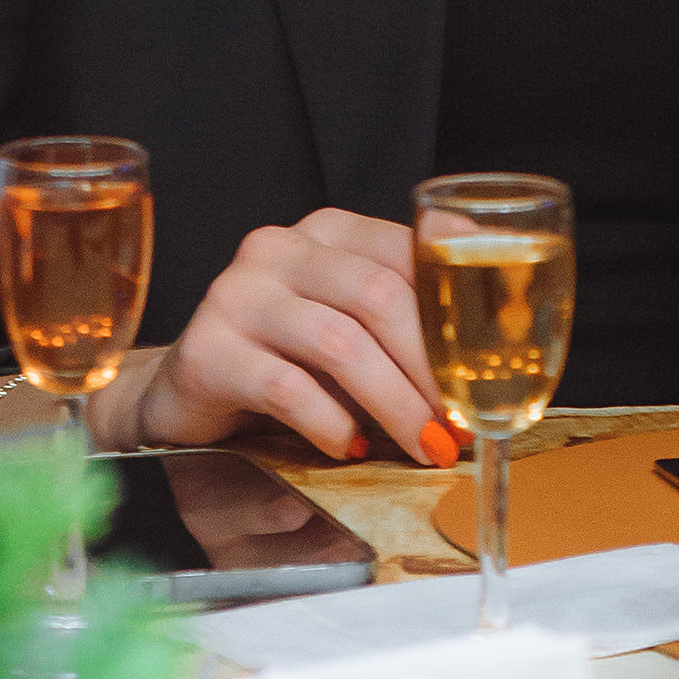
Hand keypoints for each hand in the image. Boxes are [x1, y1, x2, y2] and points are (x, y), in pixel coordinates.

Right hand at [92, 207, 456, 467]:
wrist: (189, 390)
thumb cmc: (285, 359)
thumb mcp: (347, 329)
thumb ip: (401, 324)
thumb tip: (489, 357)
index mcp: (326, 231)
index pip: (405, 251)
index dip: (454, 311)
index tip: (489, 363)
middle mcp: (279, 249)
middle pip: (378, 296)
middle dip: (430, 368)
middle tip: (459, 423)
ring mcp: (238, 295)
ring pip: (339, 343)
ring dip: (394, 404)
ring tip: (423, 445)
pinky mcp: (208, 350)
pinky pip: (286, 388)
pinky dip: (330, 424)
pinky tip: (349, 446)